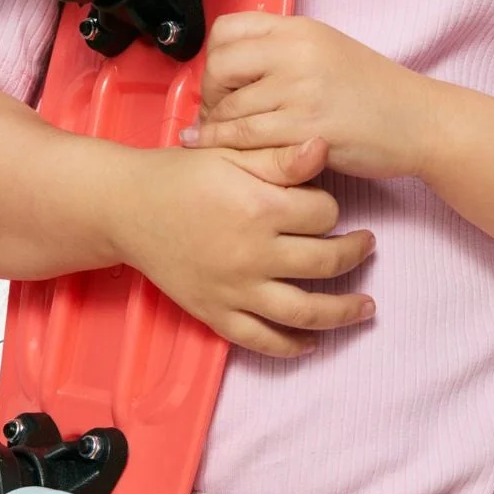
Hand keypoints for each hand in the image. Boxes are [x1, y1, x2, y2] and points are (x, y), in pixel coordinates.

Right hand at [114, 136, 374, 359]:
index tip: (326, 206)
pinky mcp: (214, 312)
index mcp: (259, 207)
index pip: (324, 214)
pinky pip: (260, 339)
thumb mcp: (230, 153)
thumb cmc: (181, 174)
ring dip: (342, 312)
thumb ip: (279, 157)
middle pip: (325, 263)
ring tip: (366, 307)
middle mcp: (252, 253)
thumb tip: (324, 147)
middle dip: (355, 255)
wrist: (126, 206)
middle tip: (367, 246)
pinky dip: (290, 346)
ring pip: (303, 311)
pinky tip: (311, 342)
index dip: (332, 208)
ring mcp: (234, 289)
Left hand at [180, 11, 440, 180]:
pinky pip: (248, 137)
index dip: (213, 58)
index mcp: (299, 29)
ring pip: (230, 108)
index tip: (221, 81)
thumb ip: (283, 48)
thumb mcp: (327, 49)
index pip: (227, 30)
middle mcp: (297, 52)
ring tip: (218, 138)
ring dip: (217, 128)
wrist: (418, 121)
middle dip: (209, 95)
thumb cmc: (374, 91)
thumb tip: (234, 58)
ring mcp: (302, 90)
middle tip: (217, 113)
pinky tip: (224, 153)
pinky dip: (228, 147)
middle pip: (220, 66)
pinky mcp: (306, 129)